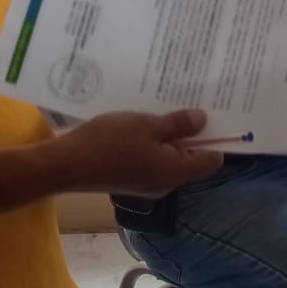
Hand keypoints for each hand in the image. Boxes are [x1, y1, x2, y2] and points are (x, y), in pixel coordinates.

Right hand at [52, 108, 224, 194]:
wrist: (67, 165)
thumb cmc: (111, 143)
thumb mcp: (148, 125)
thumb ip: (179, 124)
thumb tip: (204, 121)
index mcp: (177, 172)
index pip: (212, 160)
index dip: (219, 138)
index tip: (219, 115)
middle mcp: (166, 183)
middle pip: (190, 158)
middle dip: (193, 133)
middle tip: (193, 104)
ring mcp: (147, 183)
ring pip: (168, 157)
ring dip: (170, 136)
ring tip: (168, 108)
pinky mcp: (130, 179)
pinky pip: (150, 159)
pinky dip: (152, 143)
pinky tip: (145, 123)